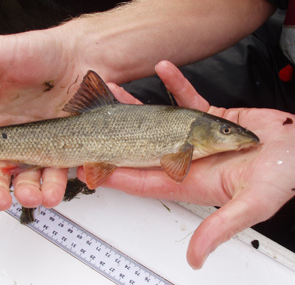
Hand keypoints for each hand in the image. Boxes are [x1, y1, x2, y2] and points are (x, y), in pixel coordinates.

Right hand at [0, 26, 97, 210]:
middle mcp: (13, 136)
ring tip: (34, 196)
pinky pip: (58, 171)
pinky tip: (54, 188)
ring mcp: (40, 144)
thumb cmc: (40, 52)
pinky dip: (56, 184)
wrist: (80, 55)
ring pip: (29, 178)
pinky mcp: (64, 147)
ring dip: (29, 192)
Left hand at [79, 61, 294, 268]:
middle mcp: (188, 158)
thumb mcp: (251, 205)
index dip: (118, 173)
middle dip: (116, 136)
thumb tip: (195, 257)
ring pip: (159, 119)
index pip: (144, 179)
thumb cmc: (282, 177)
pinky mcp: (210, 117)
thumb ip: (219, 228)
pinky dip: (176, 84)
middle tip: (94, 124)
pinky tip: (164, 70)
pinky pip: (188, 98)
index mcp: (191, 180)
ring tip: (117, 92)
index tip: (94, 165)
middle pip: (143, 147)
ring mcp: (196, 135)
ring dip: (138, 106)